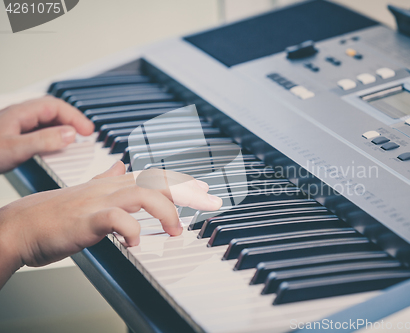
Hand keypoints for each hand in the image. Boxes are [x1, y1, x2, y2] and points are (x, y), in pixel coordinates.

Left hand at [0, 96, 93, 172]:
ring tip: (76, 140)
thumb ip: (43, 140)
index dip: (75, 117)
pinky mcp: (14, 138)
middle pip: (53, 112)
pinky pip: (39, 132)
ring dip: (64, 128)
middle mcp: (18, 116)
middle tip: (87, 133)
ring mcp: (15, 126)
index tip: (88, 131)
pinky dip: (53, 137)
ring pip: (46, 121)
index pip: (55, 107)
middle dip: (73, 121)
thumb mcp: (15, 149)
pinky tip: (56, 147)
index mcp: (20, 113)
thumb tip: (70, 135)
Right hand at [0, 161, 221, 287]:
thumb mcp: (86, 191)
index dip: (181, 181)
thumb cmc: (54, 214)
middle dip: (187, 192)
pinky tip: (135, 243)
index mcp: (112, 184)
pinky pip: (116, 219)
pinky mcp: (86, 220)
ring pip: (142, 194)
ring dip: (165, 212)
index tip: (204, 189)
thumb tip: (121, 165)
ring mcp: (98, 202)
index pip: (154, 176)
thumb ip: (106, 178)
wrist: (21, 225)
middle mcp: (109, 188)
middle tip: (210, 204)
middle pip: (156, 181)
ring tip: (175, 231)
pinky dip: (131, 230)